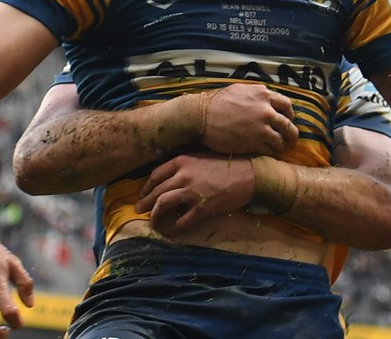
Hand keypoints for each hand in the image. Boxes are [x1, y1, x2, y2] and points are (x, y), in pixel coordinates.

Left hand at [134, 153, 255, 236]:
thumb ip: (186, 165)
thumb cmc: (228, 164)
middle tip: (139, 210)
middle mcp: (183, 175)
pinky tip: (171, 233)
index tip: (143, 194)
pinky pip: (182, 222)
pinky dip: (173, 229)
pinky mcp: (202, 208)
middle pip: (156, 192)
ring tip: (153, 223)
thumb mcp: (202, 157)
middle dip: (145, 203)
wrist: (250, 174)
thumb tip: (171, 177)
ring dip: (155, 217)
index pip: (155, 175)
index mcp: (182, 161)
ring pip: (163, 205)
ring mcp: (191, 192)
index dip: (146, 187)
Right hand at [196, 84, 296, 156]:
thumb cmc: (217, 102)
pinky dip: (273, 152)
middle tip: (291, 139)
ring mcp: (261, 128)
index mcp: (263, 95)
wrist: (201, 116)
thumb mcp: (241, 90)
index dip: (290, 114)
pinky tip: (270, 153)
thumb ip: (257, 94)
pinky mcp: (254, 143)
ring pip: (282, 140)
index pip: (287, 105)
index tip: (287, 120)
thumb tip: (267, 98)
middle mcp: (266, 111)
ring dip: (283, 145)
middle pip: (288, 125)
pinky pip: (271, 150)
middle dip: (292, 134)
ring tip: (281, 149)